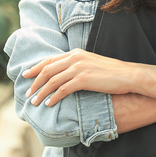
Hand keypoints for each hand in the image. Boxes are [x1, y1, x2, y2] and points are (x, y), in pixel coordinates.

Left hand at [21, 49, 138, 106]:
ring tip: (35, 102)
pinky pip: (63, 89)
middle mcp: (75, 58)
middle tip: (28, 93)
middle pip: (47, 70)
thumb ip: (78, 65)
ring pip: (52, 80)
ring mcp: (79, 68)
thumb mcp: (92, 63)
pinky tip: (49, 104)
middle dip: (35, 82)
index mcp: (75, 53)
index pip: (50, 60)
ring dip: (41, 92)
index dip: (36, 68)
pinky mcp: (84, 79)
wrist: (129, 75)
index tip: (26, 75)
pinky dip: (54, 97)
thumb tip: (65, 75)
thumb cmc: (112, 72)